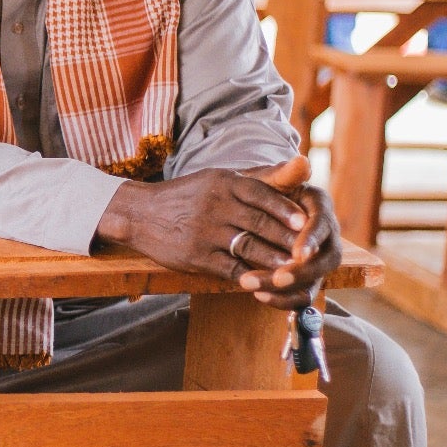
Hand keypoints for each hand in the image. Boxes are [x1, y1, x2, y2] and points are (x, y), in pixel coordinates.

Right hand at [96, 157, 317, 299]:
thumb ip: (258, 178)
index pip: (260, 194)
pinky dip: (247, 275)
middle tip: (307, 250)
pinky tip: (262, 281)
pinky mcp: (195, 255)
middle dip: (285, 238)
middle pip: (258, 222)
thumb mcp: (217, 178)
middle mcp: (214, 204)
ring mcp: (204, 231)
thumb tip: (303, 165)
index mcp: (222, 182)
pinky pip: (228, 267)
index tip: (305, 222)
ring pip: (247, 247)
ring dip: (272, 259)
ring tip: (291, 268)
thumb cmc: (187, 196)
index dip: (284, 209)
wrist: (139, 213)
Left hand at [231, 158, 342, 309]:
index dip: (312, 240)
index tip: (297, 252)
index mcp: (320, 209)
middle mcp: (325, 238)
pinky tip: (258, 295)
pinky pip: (300, 297)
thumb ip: (284, 174)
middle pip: (327, 261)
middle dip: (302, 272)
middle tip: (278, 278)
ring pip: (313, 283)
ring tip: (253, 285)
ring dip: (285, 289)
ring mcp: (317, 261)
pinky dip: (282, 300)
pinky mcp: (305, 280)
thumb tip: (301, 161)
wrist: (253, 209)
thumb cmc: (263, 192)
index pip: (324, 226)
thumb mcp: (269, 181)